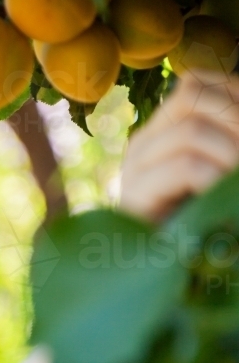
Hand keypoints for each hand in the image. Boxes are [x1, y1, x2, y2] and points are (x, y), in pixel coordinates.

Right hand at [120, 70, 238, 222]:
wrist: (162, 279)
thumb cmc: (200, 230)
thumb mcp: (216, 175)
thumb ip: (223, 144)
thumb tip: (238, 119)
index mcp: (162, 133)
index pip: (195, 83)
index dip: (232, 91)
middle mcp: (143, 145)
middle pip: (192, 96)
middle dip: (236, 119)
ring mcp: (135, 170)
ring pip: (192, 130)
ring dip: (232, 152)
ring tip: (236, 181)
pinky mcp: (135, 198)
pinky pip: (185, 166)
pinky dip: (217, 178)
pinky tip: (222, 198)